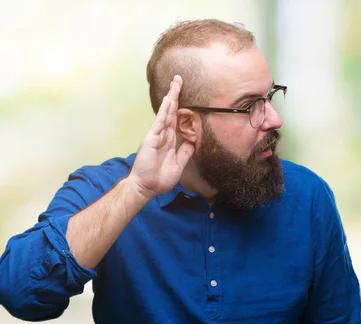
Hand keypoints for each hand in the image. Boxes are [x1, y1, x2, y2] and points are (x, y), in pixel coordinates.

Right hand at [127, 75, 194, 198]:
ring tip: (175, 83)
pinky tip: (168, 100)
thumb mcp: (179, 164)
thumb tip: (193, 141)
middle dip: (175, 95)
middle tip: (179, 79)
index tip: (185, 95)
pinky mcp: (152, 138)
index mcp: (169, 140)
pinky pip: (160, 121)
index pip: (176, 119)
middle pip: (171, 111)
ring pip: (166, 112)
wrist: (146, 188)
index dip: (181, 107)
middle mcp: (163, 134)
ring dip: (171, 97)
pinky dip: (164, 110)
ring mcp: (156, 135)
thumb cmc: (159, 178)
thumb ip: (185, 152)